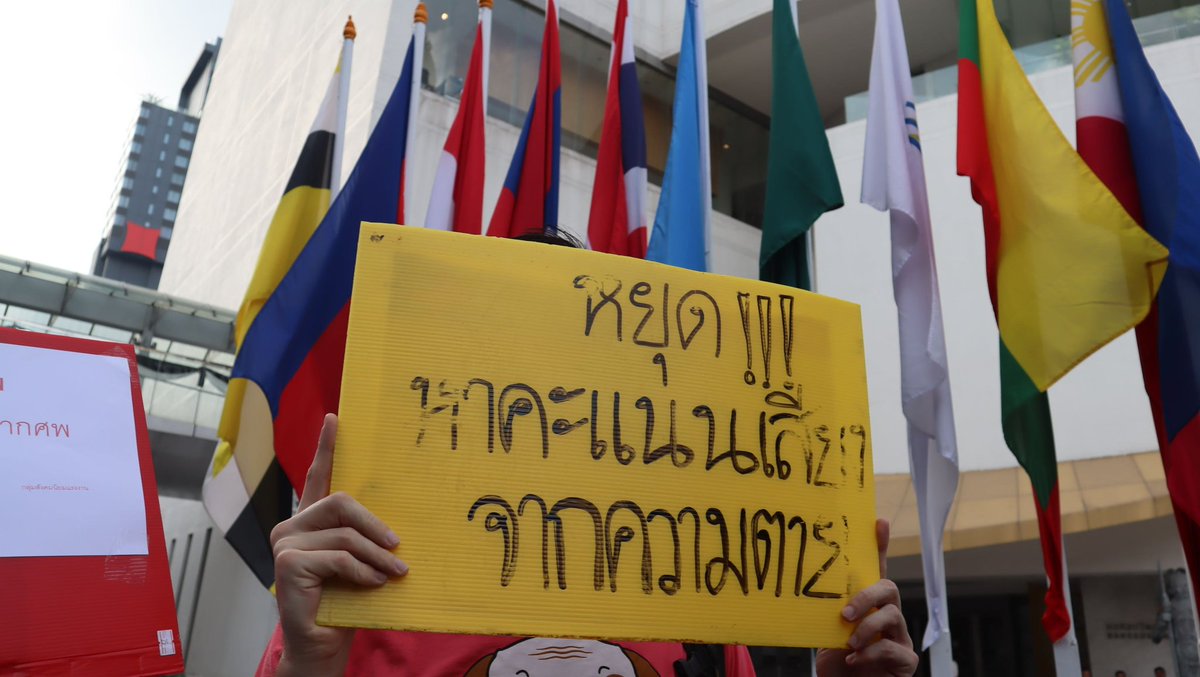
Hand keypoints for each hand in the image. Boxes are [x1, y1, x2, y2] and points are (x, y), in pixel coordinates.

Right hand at [270, 414, 407, 676]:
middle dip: (375, 525)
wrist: (322, 645)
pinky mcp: (288, 562)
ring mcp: (286, 543)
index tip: (335, 419)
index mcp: (310, 522)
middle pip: (341, 502)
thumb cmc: (344, 603)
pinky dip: (363, 572)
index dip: (326, 447)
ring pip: (345, 533)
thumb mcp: (359, 562)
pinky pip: (339, 556)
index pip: (318, 477)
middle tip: (398, 547)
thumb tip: (397, 523)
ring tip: (395, 572)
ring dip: (377, 555)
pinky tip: (373, 584)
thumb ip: (365, 537)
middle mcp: (292, 526)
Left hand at [815, 519, 917, 675]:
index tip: (878, 522)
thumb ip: (827, 614)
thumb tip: (805, 592)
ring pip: (893, 615)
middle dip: (867, 595)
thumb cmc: (837, 663)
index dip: (880, 546)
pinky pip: (893, 648)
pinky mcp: (906, 659)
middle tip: (845, 613)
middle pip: (888, 588)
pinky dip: (871, 654)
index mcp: (868, 606)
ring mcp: (900, 636)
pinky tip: (854, 660)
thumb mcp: (826, 634)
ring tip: (849, 642)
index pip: (875, 571)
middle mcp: (888, 616)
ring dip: (867, 627)